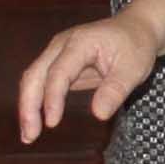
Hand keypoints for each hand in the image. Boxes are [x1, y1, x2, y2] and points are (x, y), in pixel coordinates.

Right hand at [17, 13, 157, 142]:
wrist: (136, 27)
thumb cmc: (136, 45)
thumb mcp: (134, 68)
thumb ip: (115, 90)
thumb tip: (99, 114)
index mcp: (80, 42)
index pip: (59, 72)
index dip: (53, 98)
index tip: (52, 123)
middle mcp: (62, 45)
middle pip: (35, 74)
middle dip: (29, 105)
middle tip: (30, 135)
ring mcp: (58, 52)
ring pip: (33, 79)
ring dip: (28, 106)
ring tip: (29, 135)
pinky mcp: (59, 63)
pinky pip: (41, 82)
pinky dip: (36, 102)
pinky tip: (36, 122)